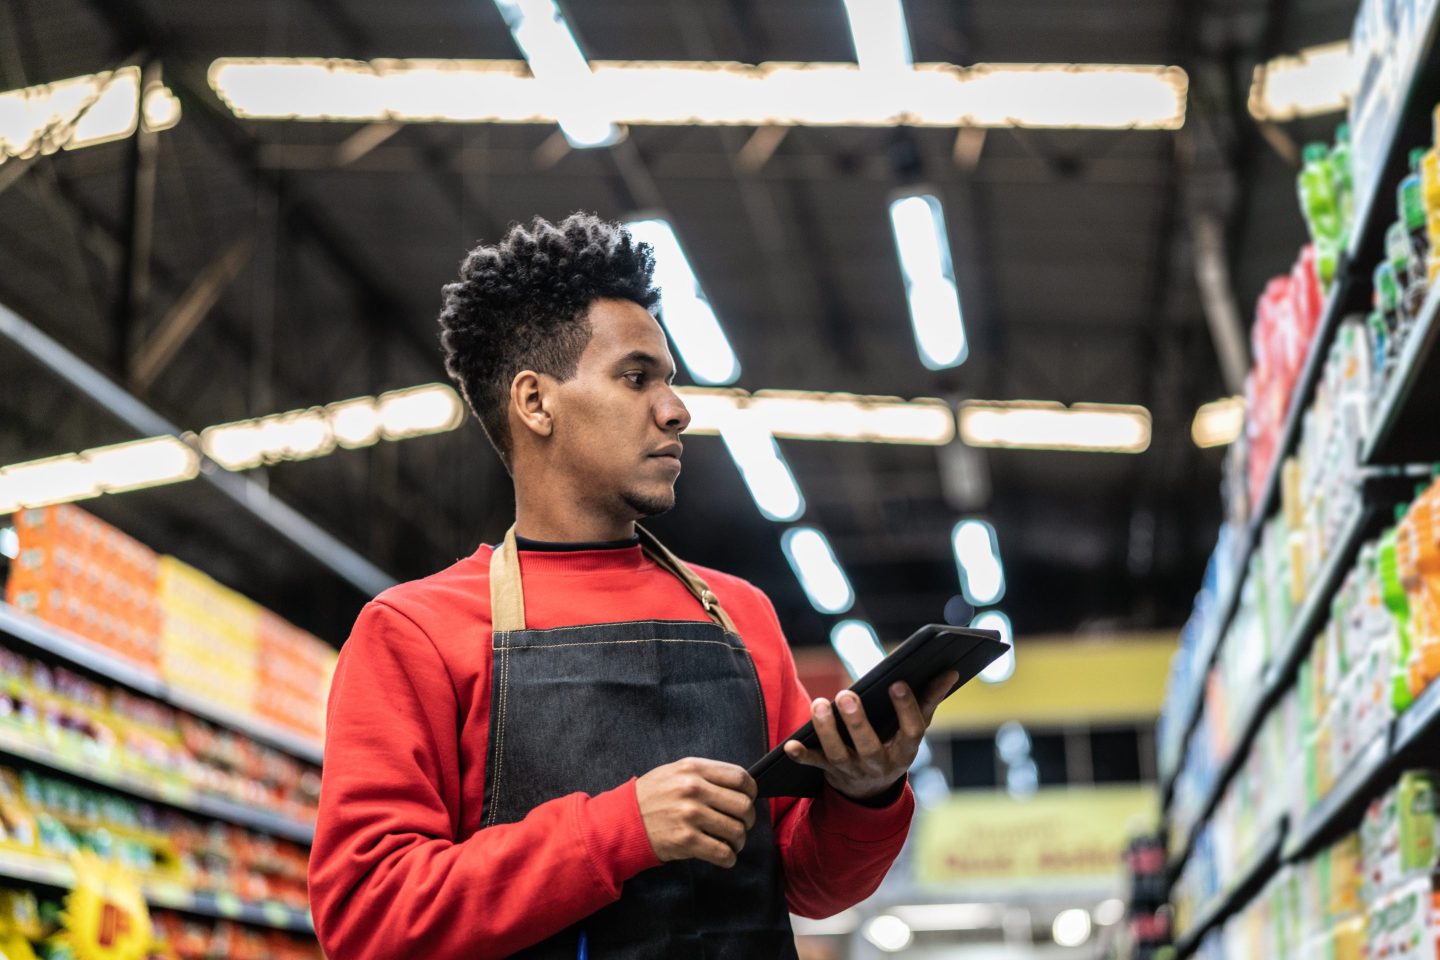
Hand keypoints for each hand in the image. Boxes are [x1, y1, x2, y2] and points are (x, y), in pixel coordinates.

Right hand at [635, 757, 757, 868]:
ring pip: (736, 831)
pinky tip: (725, 856)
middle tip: (742, 824)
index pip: (740, 777)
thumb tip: (740, 786)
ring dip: (739, 840)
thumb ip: (706, 774)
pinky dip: (729, 858)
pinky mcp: (686, 840)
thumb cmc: (653, 795)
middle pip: (743, 805)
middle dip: (748, 818)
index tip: (749, 798)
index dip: (751, 791)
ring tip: (732, 842)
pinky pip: (722, 852)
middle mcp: (693, 789)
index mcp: (693, 769)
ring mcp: (690, 815)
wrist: (624, 820)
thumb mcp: (676, 771)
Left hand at [783, 670, 957, 801]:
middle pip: (868, 746)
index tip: (897, 683)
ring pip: (839, 754)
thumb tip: (950, 671)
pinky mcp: (831, 771)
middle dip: (857, 721)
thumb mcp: (915, 727)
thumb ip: (929, 699)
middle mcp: (880, 763)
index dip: (906, 709)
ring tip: (819, 704)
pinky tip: (790, 745)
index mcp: (905, 750)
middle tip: (846, 694)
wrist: (872, 788)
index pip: (911, 731)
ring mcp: (854, 770)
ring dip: (827, 730)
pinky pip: (815, 764)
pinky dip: (802, 755)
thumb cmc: (895, 743)